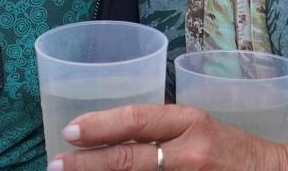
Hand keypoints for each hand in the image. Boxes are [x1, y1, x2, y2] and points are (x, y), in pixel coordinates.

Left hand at [50, 105, 287, 170]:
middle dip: (86, 165)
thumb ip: (158, 135)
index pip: (137, 120)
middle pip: (128, 160)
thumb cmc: (232, 151)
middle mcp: (191, 152)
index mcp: (191, 122)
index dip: (99, 127)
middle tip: (55, 166)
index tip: (69, 133)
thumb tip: (105, 143)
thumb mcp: (198, 129)